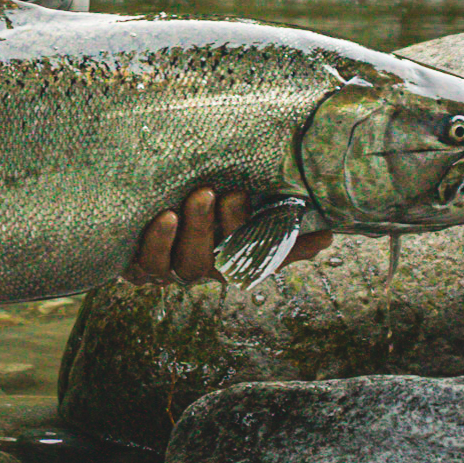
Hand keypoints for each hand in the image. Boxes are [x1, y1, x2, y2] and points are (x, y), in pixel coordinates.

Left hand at [126, 187, 332, 284]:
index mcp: (226, 262)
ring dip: (191, 230)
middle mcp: (196, 270)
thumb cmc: (200, 220)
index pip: (249, 260)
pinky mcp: (135, 265)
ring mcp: (165, 270)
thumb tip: (328, 237)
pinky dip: (155, 241)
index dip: (263, 243)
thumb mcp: (242, 222)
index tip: (256, 202)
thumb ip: (282, 234)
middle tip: (226, 192)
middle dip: (222, 225)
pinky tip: (164, 216)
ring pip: (178, 263)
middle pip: (210, 260)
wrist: (137, 218)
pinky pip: (143, 261)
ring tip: (198, 196)